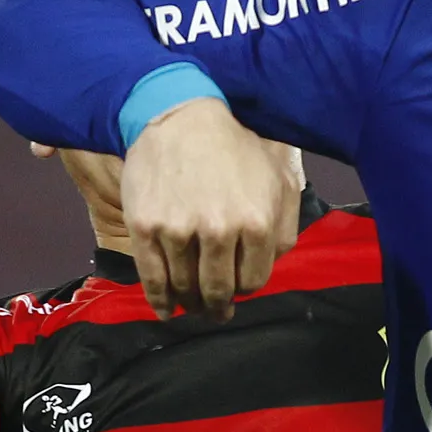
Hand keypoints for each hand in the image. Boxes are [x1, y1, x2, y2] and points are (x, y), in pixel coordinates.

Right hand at [120, 98, 297, 320]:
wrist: (182, 119)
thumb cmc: (236, 149)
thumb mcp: (279, 181)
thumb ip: (284, 227)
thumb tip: (271, 266)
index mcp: (256, 222)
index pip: (253, 281)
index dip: (246, 288)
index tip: (238, 286)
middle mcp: (219, 230)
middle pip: (219, 290)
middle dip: (219, 306)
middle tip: (217, 311)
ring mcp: (179, 230)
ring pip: (185, 287)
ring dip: (190, 304)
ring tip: (193, 307)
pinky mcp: (146, 227)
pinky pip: (153, 278)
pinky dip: (159, 301)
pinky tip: (166, 311)